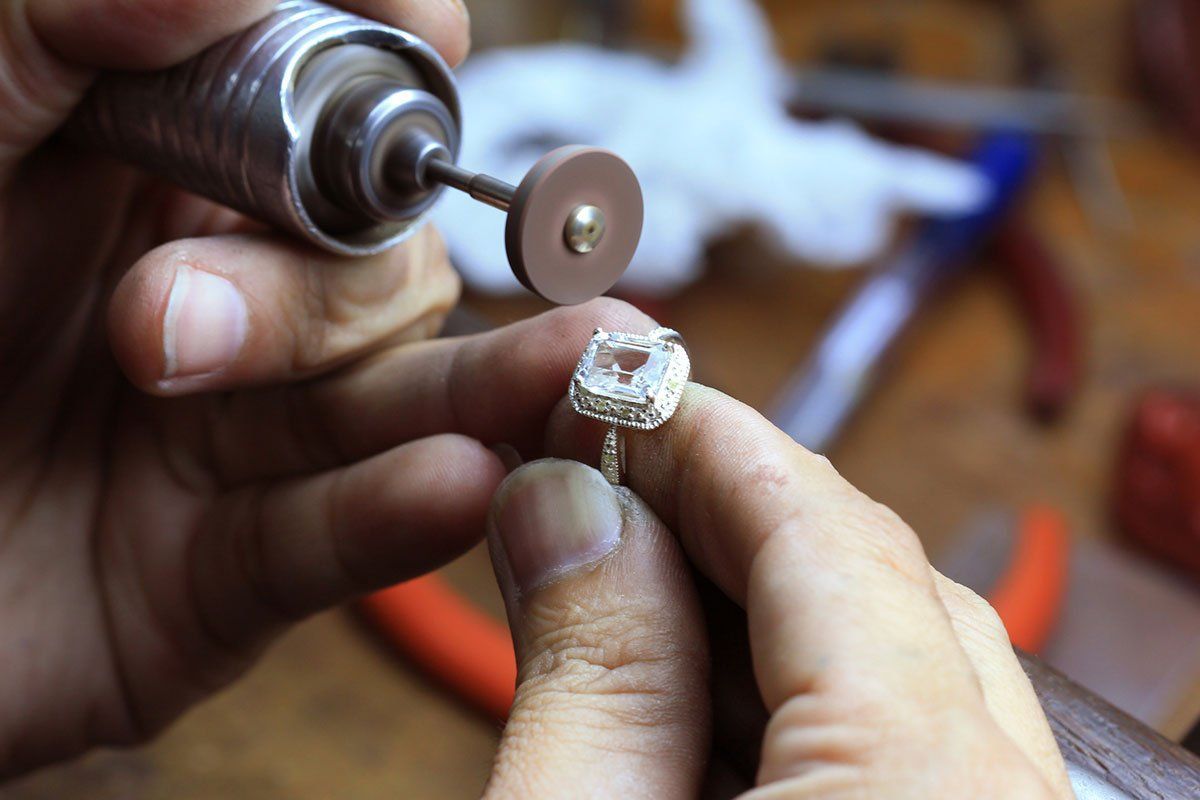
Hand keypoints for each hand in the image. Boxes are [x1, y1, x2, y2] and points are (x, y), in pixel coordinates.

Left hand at [0, 0, 475, 773]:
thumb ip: (54, 37)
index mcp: (156, 178)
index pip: (324, 104)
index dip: (384, 62)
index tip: (423, 29)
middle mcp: (225, 297)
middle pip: (378, 266)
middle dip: (316, 287)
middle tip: (161, 327)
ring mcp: (237, 437)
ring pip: (396, 398)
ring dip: (472, 385)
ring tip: (561, 369)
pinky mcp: (232, 574)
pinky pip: (337, 541)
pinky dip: (397, 513)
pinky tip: (453, 482)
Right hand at [467, 314, 1074, 796]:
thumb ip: (583, 669)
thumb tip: (567, 503)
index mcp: (921, 785)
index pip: (824, 529)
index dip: (704, 436)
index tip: (616, 388)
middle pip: (872, 581)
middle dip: (721, 515)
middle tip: (601, 479)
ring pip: (891, 661)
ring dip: (746, 610)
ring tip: (622, 591)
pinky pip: (903, 748)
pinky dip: (790, 699)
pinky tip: (687, 696)